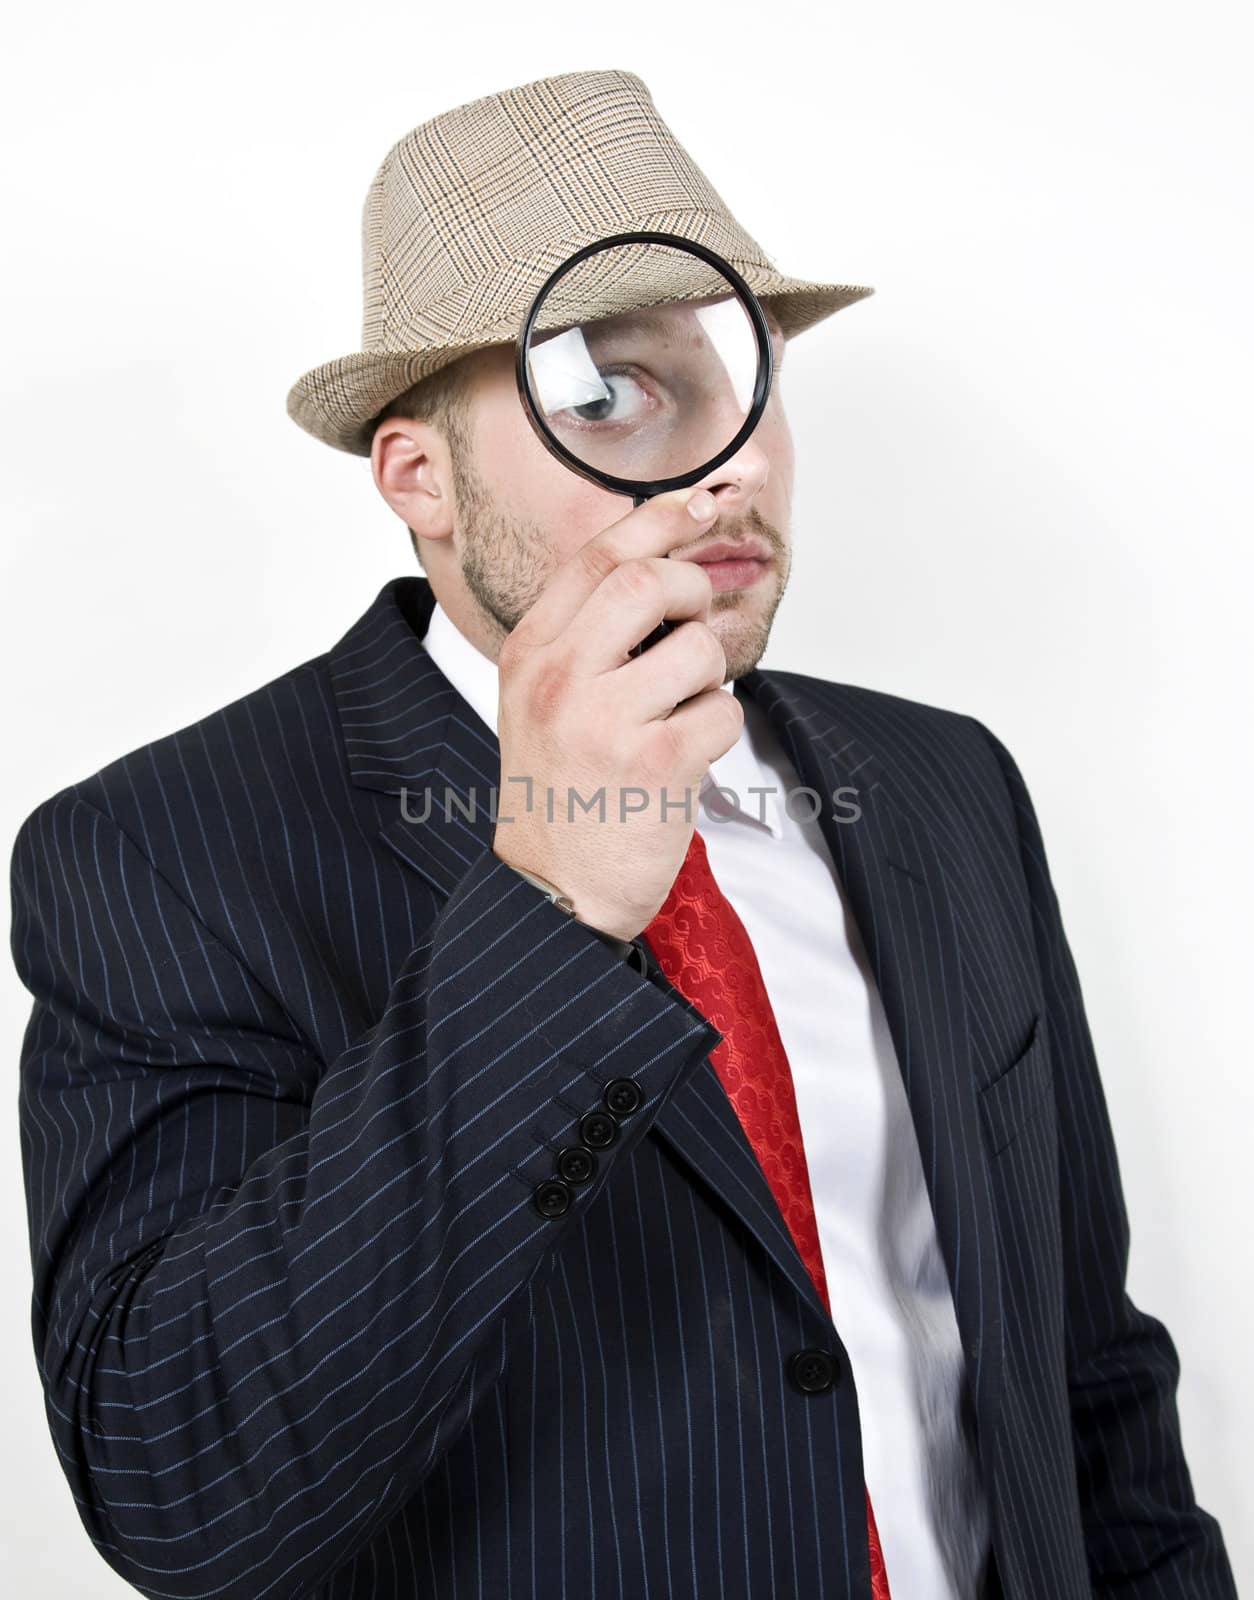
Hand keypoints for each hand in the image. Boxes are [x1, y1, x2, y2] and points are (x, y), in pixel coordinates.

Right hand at [491, 486, 743, 941]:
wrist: (554, 890)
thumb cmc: (563, 789)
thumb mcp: (545, 698)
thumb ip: (588, 632)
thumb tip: (663, 556)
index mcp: (530, 652)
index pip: (598, 555)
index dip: (660, 517)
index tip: (701, 502)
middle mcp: (559, 677)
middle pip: (650, 579)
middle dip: (693, 590)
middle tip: (693, 625)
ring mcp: (605, 719)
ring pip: (698, 646)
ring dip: (708, 675)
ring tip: (679, 712)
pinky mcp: (656, 762)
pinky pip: (723, 708)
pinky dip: (719, 729)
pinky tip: (685, 758)